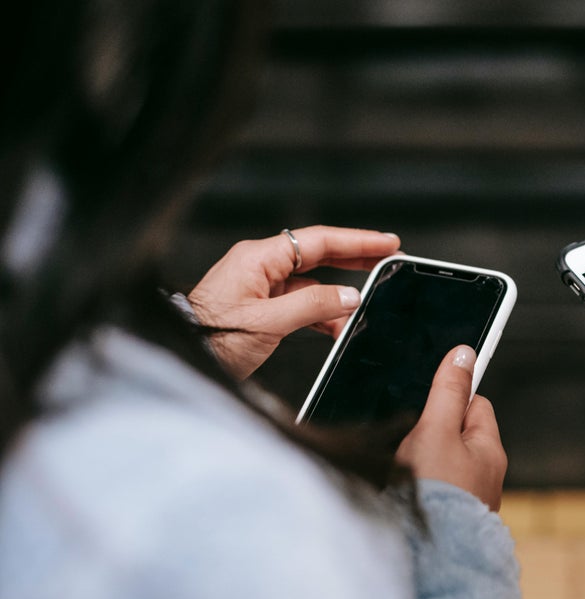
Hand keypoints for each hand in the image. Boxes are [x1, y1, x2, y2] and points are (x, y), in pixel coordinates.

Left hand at [188, 226, 400, 378]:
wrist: (182, 357)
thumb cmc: (209, 338)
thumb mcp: (267, 323)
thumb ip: (313, 306)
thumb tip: (349, 296)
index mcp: (259, 258)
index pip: (318, 241)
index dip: (357, 241)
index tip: (387, 243)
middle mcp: (260, 266)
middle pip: (318, 254)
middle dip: (355, 259)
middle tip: (388, 260)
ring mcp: (259, 285)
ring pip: (311, 282)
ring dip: (338, 294)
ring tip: (367, 304)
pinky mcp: (260, 306)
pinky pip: (299, 302)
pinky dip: (321, 312)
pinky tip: (338, 326)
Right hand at [396, 346, 507, 510]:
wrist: (426, 558)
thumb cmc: (435, 494)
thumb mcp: (436, 430)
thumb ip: (447, 391)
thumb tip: (464, 354)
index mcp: (489, 451)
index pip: (475, 404)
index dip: (449, 397)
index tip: (429, 399)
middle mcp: (484, 476)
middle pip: (455, 434)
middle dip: (430, 431)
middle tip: (410, 440)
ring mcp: (466, 500)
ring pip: (441, 463)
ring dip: (421, 460)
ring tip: (405, 469)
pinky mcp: (447, 519)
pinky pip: (432, 489)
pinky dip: (417, 486)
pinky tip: (403, 493)